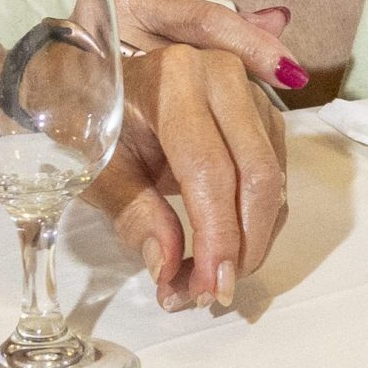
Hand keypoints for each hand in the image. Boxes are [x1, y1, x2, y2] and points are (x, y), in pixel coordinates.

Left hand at [94, 0, 292, 315]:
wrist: (94, 85)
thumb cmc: (91, 125)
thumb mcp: (101, 172)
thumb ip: (136, 218)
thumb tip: (168, 271)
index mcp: (175, 80)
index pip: (211, 171)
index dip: (216, 237)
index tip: (208, 287)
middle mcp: (221, 76)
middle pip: (257, 174)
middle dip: (245, 244)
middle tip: (218, 292)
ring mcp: (248, 92)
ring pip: (274, 177)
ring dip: (254, 237)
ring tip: (215, 276)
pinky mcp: (260, 114)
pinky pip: (275, 173)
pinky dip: (258, 218)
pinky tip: (229, 248)